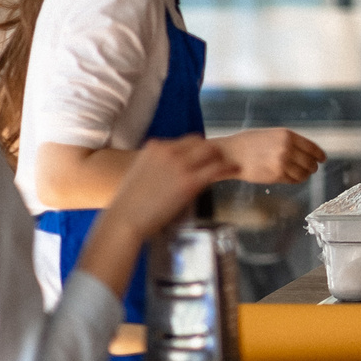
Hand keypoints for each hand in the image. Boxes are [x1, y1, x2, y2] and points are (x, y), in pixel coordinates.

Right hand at [73, 137, 238, 293]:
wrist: (125, 219)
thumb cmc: (128, 204)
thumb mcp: (139, 173)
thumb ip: (154, 166)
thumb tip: (166, 170)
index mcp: (154, 146)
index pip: (183, 141)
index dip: (195, 148)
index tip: (201, 156)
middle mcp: (168, 150)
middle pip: (199, 142)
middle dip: (209, 150)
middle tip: (218, 159)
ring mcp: (180, 165)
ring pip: (210, 152)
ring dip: (220, 157)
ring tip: (229, 163)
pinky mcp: (190, 181)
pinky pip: (215, 169)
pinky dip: (227, 167)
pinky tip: (235, 169)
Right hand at [219, 126, 326, 185]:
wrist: (232, 154)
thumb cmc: (248, 143)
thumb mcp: (271, 135)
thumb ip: (288, 141)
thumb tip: (305, 150)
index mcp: (288, 135)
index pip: (312, 147)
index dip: (319, 155)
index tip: (322, 159)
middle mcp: (288, 148)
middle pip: (310, 162)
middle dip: (312, 166)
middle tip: (311, 168)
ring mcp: (283, 162)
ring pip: (304, 173)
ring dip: (305, 175)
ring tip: (301, 174)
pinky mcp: (277, 175)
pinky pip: (293, 180)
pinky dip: (295, 180)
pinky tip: (291, 178)